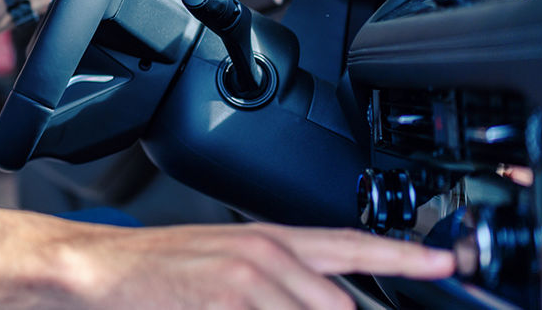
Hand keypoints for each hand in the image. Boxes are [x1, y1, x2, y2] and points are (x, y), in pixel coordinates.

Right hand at [72, 222, 454, 308]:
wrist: (96, 269)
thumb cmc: (153, 271)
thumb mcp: (222, 261)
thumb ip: (275, 280)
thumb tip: (317, 298)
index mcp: (267, 239)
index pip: (350, 244)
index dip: (402, 254)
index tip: (445, 261)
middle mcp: (266, 255)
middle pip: (341, 305)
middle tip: (270, 309)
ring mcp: (249, 280)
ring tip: (232, 306)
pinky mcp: (229, 301)